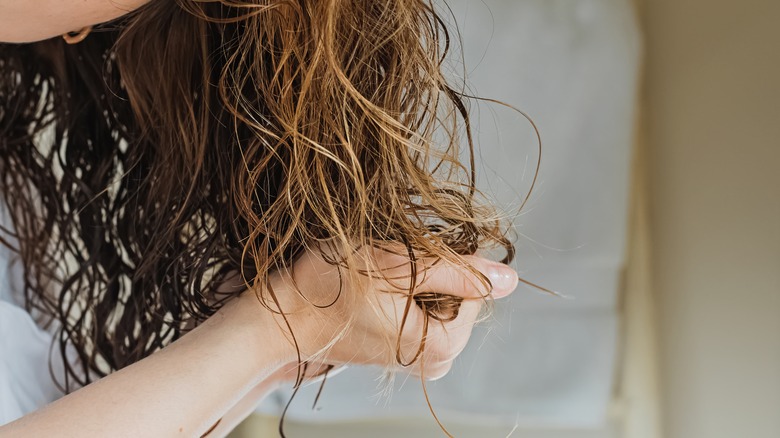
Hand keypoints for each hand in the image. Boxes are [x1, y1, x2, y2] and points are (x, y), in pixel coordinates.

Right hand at [257, 244, 518, 379]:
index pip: (477, 287)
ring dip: (417, 279)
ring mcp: (421, 359)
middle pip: (463, 295)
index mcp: (442, 346)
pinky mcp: (406, 351)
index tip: (408, 261)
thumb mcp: (397, 263)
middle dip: (433, 272)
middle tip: (389, 269)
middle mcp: (437, 361)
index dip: (446, 263)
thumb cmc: (329, 288)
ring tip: (379, 282)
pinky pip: (425, 309)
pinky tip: (376, 293)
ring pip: (444, 298)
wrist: (284, 315)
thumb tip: (508, 278)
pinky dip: (407, 292)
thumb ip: (457, 269)